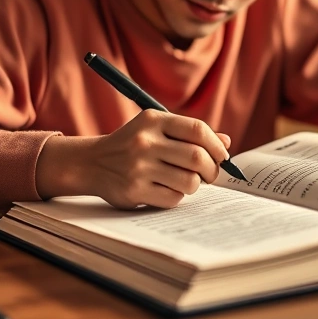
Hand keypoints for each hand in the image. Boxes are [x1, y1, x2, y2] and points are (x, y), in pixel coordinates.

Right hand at [35, 110, 230, 208]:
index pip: (197, 129)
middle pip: (197, 157)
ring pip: (189, 181)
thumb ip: (189, 134)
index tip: (222, 156)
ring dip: (195, 184)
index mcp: (153, 120)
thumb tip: (225, 143)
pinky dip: (177, 196)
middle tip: (211, 174)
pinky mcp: (134, 190)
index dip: (216, 145)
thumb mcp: (156, 129)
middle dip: (212, 169)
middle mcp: (145, 141)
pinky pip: (173, 198)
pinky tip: (167, 189)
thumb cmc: (133, 144)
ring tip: (187, 181)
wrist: (92, 163)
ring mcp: (138, 167)